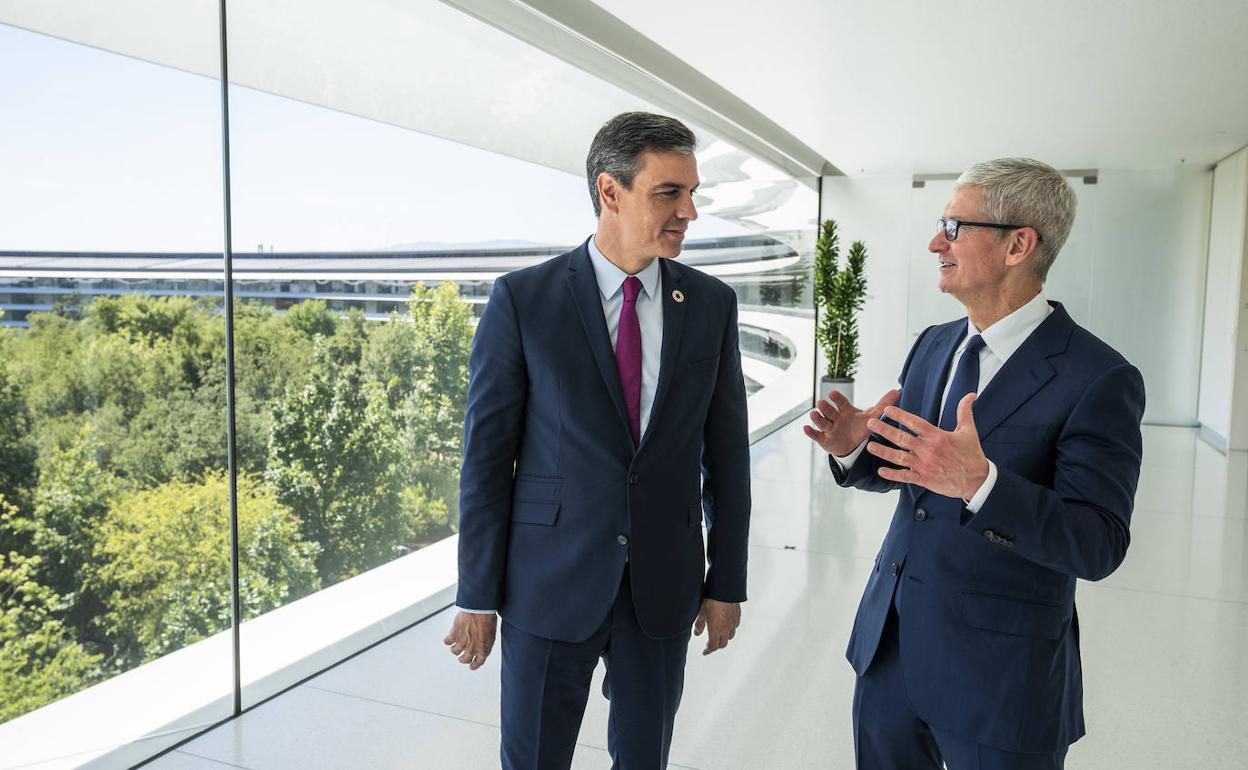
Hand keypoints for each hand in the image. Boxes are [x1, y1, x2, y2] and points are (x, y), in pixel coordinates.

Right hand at [443, 611, 497, 670]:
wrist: (479, 609)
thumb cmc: (488, 618)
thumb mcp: (492, 633)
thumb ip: (486, 641)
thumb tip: (483, 642)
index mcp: (484, 649)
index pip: (478, 662)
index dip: (474, 665)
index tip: (471, 666)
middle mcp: (472, 648)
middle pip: (465, 659)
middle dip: (463, 659)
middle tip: (461, 658)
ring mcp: (462, 642)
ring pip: (455, 652)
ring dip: (455, 650)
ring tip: (455, 647)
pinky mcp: (454, 635)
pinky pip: (447, 642)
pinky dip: (447, 640)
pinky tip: (448, 638)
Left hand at [693, 599, 740, 655]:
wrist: (725, 589)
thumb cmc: (712, 599)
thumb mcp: (701, 612)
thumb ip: (699, 624)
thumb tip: (697, 633)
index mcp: (716, 630)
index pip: (713, 646)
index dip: (708, 651)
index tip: (705, 652)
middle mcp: (726, 629)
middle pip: (722, 643)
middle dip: (716, 645)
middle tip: (710, 644)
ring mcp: (733, 623)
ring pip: (730, 636)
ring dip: (724, 638)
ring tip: (719, 635)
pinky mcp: (737, 616)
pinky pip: (735, 626)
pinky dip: (730, 629)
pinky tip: (727, 625)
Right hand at [803, 389, 900, 456]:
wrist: (852, 445)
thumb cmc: (860, 427)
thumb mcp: (871, 417)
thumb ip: (883, 405)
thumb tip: (897, 390)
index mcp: (845, 410)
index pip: (840, 402)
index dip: (836, 398)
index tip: (832, 394)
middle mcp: (835, 418)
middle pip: (829, 411)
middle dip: (825, 407)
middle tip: (822, 403)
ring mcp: (828, 428)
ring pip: (821, 422)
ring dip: (817, 418)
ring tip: (814, 414)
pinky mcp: (824, 439)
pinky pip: (816, 435)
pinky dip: (810, 432)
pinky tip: (806, 428)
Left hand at [864, 393, 989, 499]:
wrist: (977, 480)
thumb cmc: (972, 455)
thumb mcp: (969, 431)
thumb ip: (965, 411)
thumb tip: (970, 394)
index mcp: (937, 437)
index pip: (915, 423)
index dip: (900, 415)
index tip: (886, 410)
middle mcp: (928, 450)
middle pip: (902, 438)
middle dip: (884, 430)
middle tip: (870, 424)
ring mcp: (925, 465)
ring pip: (899, 457)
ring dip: (883, 452)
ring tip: (870, 446)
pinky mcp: (924, 479)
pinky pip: (905, 477)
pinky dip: (893, 475)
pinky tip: (881, 471)